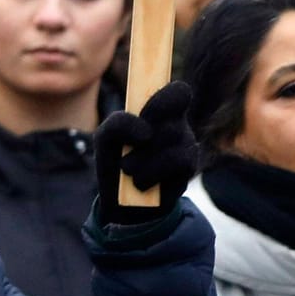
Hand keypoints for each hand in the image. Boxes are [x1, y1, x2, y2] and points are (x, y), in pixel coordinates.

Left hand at [95, 81, 198, 221]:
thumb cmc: (116, 161)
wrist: (121, 202)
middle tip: (132, 146)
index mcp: (160, 110)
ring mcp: (187, 145)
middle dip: (145, 130)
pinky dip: (152, 172)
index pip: (179, 92)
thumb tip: (146, 132)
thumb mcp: (105, 138)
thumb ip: (118, 123)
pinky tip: (141, 183)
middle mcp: (178, 124)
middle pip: (172, 115)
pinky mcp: (189, 168)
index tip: (145, 114)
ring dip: (143, 157)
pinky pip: (177, 161)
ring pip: (172, 136)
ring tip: (128, 170)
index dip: (166, 99)